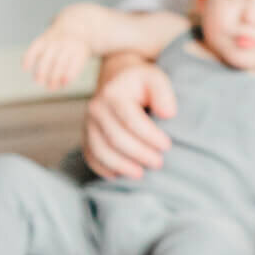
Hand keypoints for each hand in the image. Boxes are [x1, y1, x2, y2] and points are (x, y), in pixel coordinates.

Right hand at [23, 26, 90, 91]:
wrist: (74, 27)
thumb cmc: (77, 50)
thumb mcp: (82, 58)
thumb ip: (73, 70)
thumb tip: (63, 84)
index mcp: (79, 50)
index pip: (74, 63)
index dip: (69, 74)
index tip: (64, 84)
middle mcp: (66, 44)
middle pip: (59, 61)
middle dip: (54, 76)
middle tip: (50, 88)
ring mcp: (53, 41)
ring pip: (46, 56)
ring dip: (41, 70)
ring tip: (38, 81)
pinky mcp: (42, 39)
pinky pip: (34, 48)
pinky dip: (28, 57)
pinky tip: (25, 68)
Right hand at [82, 58, 176, 178]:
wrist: (117, 82)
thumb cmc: (141, 84)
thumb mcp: (155, 79)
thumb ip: (163, 93)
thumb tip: (168, 114)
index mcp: (113, 94)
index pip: (131, 119)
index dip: (149, 136)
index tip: (167, 146)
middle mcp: (96, 109)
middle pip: (115, 138)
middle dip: (139, 154)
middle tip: (159, 163)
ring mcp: (88, 125)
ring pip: (101, 152)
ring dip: (122, 166)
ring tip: (141, 173)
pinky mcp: (86, 138)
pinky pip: (92, 159)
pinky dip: (106, 170)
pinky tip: (123, 174)